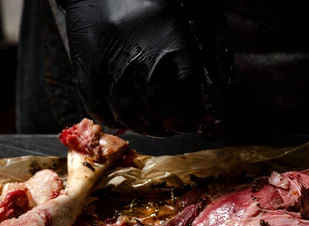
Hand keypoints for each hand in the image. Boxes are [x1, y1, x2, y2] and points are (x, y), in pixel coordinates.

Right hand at [61, 0, 232, 137]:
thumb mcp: (191, 14)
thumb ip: (213, 46)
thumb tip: (224, 83)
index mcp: (169, 44)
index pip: (185, 92)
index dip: (191, 112)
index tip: (195, 121)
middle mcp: (139, 58)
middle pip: (158, 106)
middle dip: (169, 124)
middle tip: (175, 127)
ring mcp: (109, 63)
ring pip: (125, 109)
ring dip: (142, 126)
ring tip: (152, 127)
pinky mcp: (84, 63)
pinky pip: (93, 100)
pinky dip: (105, 116)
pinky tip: (117, 120)